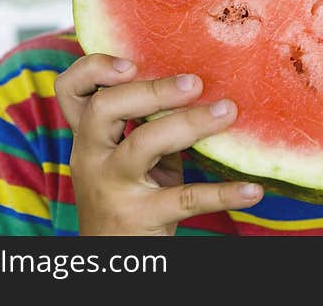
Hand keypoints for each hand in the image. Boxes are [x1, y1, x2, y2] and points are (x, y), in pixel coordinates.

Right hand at [54, 54, 262, 234]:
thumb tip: (199, 84)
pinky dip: (223, 193)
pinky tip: (252, 190)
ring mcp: (112, 188)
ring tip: (227, 111)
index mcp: (89, 139)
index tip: (131, 62)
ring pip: (143, 144)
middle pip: (105, 108)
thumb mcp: (133, 159)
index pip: (70, 91)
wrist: (114, 261)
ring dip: (189, 123)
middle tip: (195, 83)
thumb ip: (151, 124)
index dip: (93, 69)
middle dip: (151, 90)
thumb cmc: (133, 198)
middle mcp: (91, 158)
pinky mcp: (140, 218)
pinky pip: (186, 200)